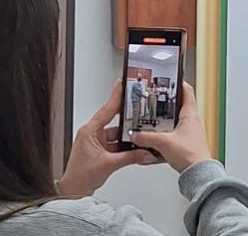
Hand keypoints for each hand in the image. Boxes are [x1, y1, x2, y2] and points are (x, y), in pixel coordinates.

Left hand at [57, 81, 156, 195]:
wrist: (74, 192)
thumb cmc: (80, 176)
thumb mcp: (109, 164)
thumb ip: (131, 157)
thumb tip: (146, 152)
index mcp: (89, 131)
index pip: (106, 110)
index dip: (116, 96)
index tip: (122, 84)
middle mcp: (93, 134)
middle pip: (116, 122)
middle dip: (129, 120)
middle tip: (142, 111)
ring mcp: (97, 142)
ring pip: (118, 134)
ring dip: (129, 137)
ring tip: (142, 135)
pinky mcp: (102, 150)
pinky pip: (118, 144)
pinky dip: (127, 146)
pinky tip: (136, 147)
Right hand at [131, 82, 211, 172]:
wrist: (197, 174)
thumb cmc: (191, 155)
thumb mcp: (163, 142)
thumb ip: (146, 137)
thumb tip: (135, 134)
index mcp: (190, 116)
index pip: (187, 92)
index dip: (179, 84)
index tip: (170, 79)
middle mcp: (191, 123)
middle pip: (176, 109)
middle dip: (163, 107)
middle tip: (152, 103)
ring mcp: (188, 134)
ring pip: (171, 125)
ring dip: (160, 125)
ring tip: (147, 125)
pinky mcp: (184, 146)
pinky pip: (170, 139)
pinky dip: (161, 140)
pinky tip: (151, 145)